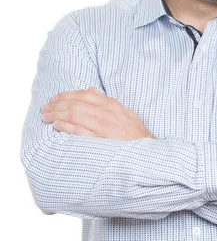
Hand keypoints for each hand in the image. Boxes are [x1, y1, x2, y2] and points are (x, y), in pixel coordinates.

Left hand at [41, 87, 155, 139]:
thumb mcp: (124, 112)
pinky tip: (56, 126)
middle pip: (76, 104)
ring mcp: (104, 126)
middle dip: (57, 105)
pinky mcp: (102, 140)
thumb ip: (106, 101)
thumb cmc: (135, 133)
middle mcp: (106, 113)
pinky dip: (67, 127)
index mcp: (111, 105)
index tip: (55, 98)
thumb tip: (91, 90)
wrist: (147, 150)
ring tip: (46, 116)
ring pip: (75, 115)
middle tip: (45, 108)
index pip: (84, 94)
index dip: (67, 95)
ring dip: (57, 114)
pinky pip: (80, 131)